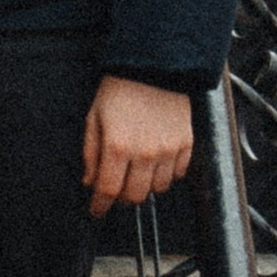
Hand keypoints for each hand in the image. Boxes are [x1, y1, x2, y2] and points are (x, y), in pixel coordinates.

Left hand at [83, 75, 193, 217]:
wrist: (154, 65)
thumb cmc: (121, 88)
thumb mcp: (94, 117)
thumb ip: (91, 153)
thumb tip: (90, 181)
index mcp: (118, 146)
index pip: (108, 190)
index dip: (100, 206)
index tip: (97, 210)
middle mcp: (145, 152)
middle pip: (135, 196)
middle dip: (122, 197)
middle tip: (117, 186)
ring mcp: (168, 150)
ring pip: (157, 189)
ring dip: (145, 185)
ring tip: (138, 169)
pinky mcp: (186, 144)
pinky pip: (178, 174)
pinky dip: (167, 174)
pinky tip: (157, 161)